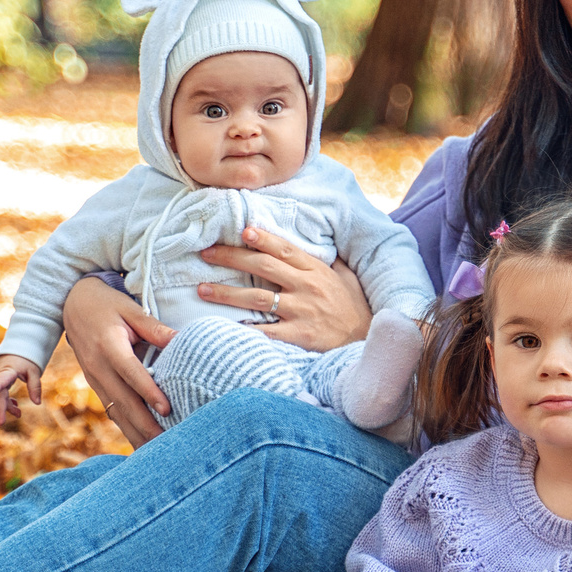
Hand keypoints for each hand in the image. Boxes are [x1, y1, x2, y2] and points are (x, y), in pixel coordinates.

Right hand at [0, 356, 42, 424]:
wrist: (17, 349)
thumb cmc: (25, 359)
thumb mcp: (33, 371)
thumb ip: (35, 386)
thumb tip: (37, 403)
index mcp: (7, 371)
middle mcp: (0, 377)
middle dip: (0, 409)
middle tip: (1, 423)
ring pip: (1, 397)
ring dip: (9, 407)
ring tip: (19, 414)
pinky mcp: (1, 383)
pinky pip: (3, 394)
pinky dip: (9, 401)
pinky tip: (16, 407)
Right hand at [62, 277, 175, 446]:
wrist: (72, 305)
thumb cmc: (107, 305)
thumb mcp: (130, 309)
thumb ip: (154, 327)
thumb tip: (180, 340)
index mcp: (109, 345)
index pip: (131, 372)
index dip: (149, 392)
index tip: (167, 409)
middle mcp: (98, 367)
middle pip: (123, 400)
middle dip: (145, 424)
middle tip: (167, 443)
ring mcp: (94, 379)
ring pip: (115, 411)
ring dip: (136, 432)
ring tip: (157, 451)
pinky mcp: (95, 385)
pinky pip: (111, 410)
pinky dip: (127, 427)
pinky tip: (141, 442)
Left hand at [198, 226, 371, 351]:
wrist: (369, 340)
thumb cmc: (356, 308)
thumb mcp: (347, 277)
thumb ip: (330, 260)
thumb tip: (320, 241)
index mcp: (316, 270)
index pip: (285, 249)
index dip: (262, 238)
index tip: (241, 231)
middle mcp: (306, 287)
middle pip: (263, 267)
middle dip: (231, 258)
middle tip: (206, 253)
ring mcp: (301, 312)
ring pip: (257, 298)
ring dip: (226, 293)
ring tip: (202, 289)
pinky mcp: (299, 336)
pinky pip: (266, 332)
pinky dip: (245, 329)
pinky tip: (223, 326)